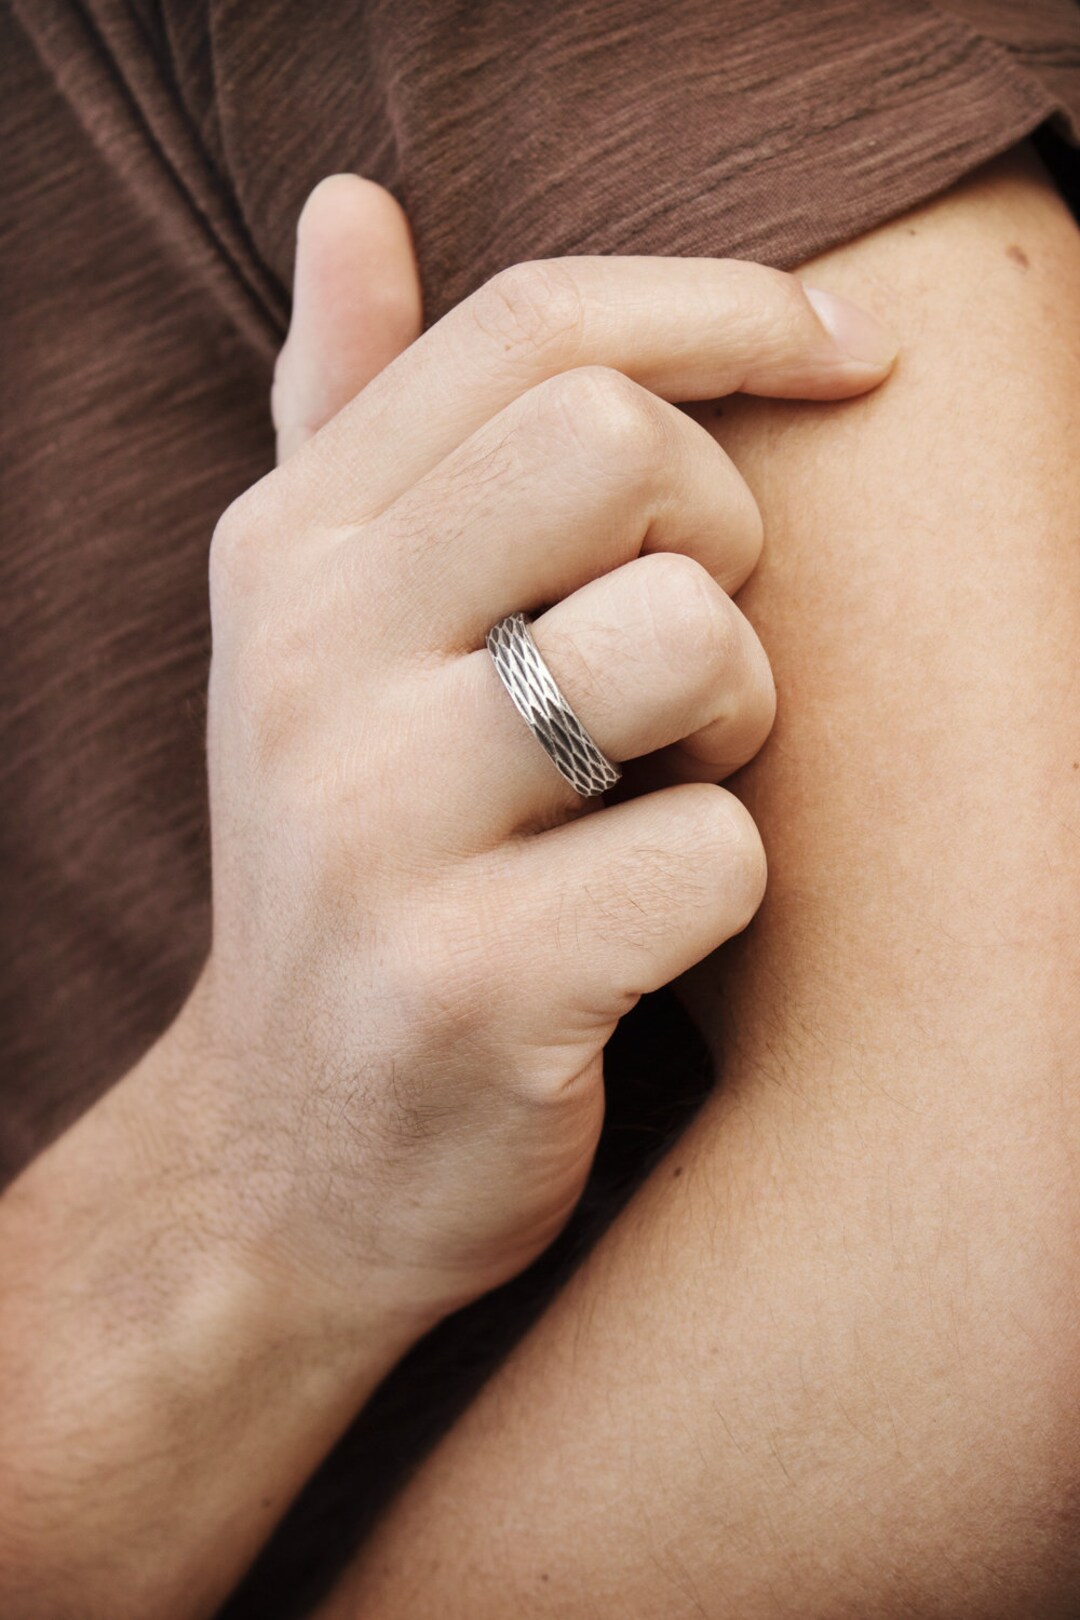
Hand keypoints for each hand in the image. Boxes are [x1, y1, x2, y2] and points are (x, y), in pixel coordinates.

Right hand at [175, 175, 898, 1329]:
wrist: (293, 1154)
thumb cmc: (354, 862)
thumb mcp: (312, 635)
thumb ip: (339, 417)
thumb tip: (352, 203)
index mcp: (287, 553)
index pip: (533, 331)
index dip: (727, 306)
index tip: (853, 351)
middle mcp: (302, 663)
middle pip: (622, 449)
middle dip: (725, 533)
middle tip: (688, 650)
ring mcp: (374, 826)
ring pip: (692, 641)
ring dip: (740, 717)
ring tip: (660, 785)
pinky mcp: (468, 984)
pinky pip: (717, 853)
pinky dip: (723, 888)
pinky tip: (636, 930)